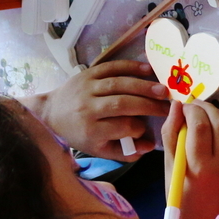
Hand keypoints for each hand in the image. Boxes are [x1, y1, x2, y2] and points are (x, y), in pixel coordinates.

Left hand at [19, 60, 169, 161]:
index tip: (146, 129)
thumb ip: (125, 151)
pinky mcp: (88, 73)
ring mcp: (87, 87)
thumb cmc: (80, 135)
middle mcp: (88, 107)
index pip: (121, 127)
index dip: (138, 128)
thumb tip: (149, 146)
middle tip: (167, 107)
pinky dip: (131, 66)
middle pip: (122, 104)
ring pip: (119, 84)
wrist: (51, 113)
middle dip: (148, 105)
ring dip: (144, 86)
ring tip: (163, 90)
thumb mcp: (99, 150)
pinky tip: (148, 70)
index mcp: (90, 130)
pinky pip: (112, 66)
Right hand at [161, 100, 218, 218]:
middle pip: (218, 124)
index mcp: (198, 167)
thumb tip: (176, 105)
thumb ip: (171, 135)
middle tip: (194, 104)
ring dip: (217, 115)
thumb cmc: (179, 199)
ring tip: (203, 112)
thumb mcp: (169, 168)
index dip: (190, 109)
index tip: (183, 105)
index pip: (198, 125)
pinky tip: (214, 127)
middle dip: (206, 108)